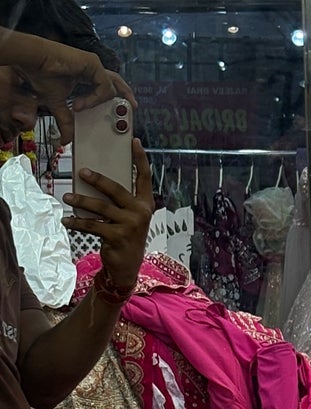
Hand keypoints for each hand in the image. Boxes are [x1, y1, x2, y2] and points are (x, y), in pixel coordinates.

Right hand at [0, 31, 134, 143]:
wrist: (33, 61)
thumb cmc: (41, 75)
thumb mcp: (57, 103)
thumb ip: (66, 120)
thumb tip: (66, 139)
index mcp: (86, 74)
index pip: (106, 85)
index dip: (114, 97)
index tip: (120, 111)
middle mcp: (92, 68)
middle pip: (116, 82)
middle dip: (126, 94)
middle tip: (133, 107)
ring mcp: (94, 65)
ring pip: (111, 86)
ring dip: (102, 102)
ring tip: (85, 109)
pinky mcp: (93, 63)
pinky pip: (103, 85)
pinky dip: (95, 98)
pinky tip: (80, 104)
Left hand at [63, 138, 153, 295]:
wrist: (127, 266)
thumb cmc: (125, 236)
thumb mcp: (129, 217)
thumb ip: (120, 201)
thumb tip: (94, 181)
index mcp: (146, 203)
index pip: (144, 177)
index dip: (140, 159)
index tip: (134, 142)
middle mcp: (141, 212)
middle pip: (116, 189)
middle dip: (97, 179)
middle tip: (81, 172)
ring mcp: (130, 224)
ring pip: (101, 206)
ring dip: (81, 200)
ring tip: (66, 196)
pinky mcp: (117, 236)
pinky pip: (92, 224)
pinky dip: (76, 222)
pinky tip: (66, 220)